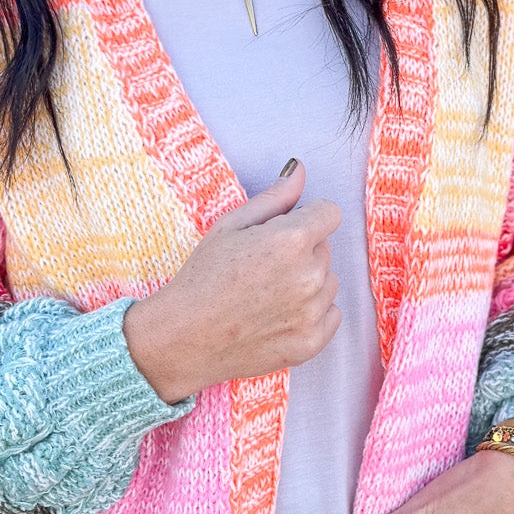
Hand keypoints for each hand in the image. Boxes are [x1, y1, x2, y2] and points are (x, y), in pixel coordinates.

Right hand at [123, 160, 340, 402]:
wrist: (183, 338)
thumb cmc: (201, 277)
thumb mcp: (230, 226)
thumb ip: (274, 197)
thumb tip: (300, 170)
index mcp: (291, 240)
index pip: (329, 213)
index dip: (306, 218)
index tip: (283, 231)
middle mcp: (309, 275)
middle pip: (325, 249)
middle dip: (302, 252)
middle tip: (261, 268)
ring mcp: (312, 312)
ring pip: (328, 282)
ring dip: (307, 283)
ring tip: (266, 294)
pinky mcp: (312, 342)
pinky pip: (330, 315)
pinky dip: (311, 314)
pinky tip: (276, 316)